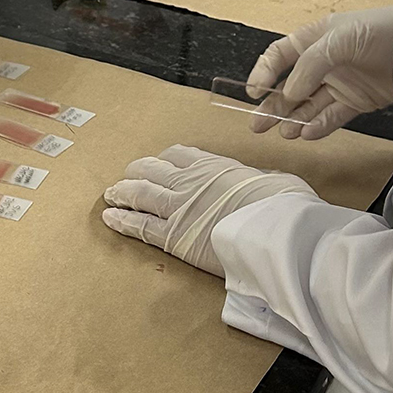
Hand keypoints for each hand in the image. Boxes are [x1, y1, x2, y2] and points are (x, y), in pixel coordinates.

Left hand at [101, 145, 315, 275]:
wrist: (275, 232)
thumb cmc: (283, 207)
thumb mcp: (276, 182)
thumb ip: (260, 180)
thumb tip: (262, 182)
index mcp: (214, 166)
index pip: (180, 154)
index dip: (165, 159)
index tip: (159, 162)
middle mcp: (190, 182)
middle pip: (152, 170)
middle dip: (136, 172)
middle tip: (126, 176)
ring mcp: (178, 208)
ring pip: (140, 193)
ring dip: (122, 192)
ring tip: (111, 193)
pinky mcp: (172, 237)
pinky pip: (139, 225)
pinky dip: (121, 219)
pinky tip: (109, 217)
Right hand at [246, 7, 392, 139]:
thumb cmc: (380, 30)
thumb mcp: (341, 39)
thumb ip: (311, 65)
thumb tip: (288, 94)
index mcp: (314, 39)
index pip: (280, 56)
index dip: (264, 72)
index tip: (252, 92)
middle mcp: (323, 62)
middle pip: (290, 87)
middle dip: (272, 105)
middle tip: (256, 127)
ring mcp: (340, 83)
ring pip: (308, 105)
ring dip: (293, 119)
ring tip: (283, 133)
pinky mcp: (358, 102)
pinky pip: (332, 116)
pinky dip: (319, 126)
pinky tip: (306, 133)